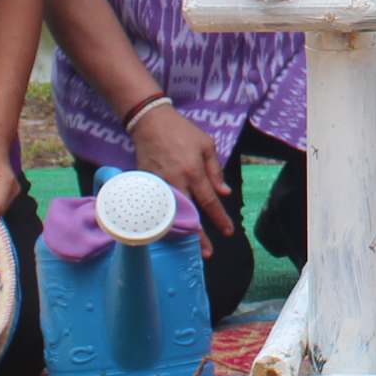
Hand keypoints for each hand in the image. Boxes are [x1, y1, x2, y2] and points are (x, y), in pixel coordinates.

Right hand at [127, 100, 235, 237]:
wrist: (150, 122)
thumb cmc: (182, 131)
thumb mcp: (207, 145)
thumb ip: (215, 170)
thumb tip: (224, 193)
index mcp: (194, 172)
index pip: (209, 202)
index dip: (219, 218)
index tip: (228, 232)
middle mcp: (176, 182)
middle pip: (189, 215)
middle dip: (199, 236)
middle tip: (207, 253)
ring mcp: (159, 185)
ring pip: (172, 215)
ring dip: (181, 232)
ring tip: (189, 247)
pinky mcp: (147, 184)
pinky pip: (157, 207)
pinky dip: (164, 220)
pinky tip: (170, 230)